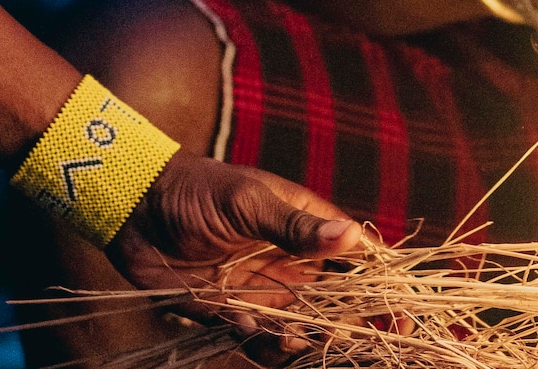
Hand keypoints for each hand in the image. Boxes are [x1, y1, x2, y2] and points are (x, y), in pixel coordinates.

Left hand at [109, 150, 364, 337]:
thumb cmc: (200, 190)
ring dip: (296, 343)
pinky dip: (259, 347)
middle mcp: (293, 265)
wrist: (138, 210)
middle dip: (343, 329)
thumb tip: (350, 238)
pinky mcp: (230, 317)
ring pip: (298, 333)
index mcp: (308, 227)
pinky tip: (242, 327)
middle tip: (338, 341)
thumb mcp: (248, 202)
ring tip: (283, 337)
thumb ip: (295, 226)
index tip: (400, 315)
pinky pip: (257, 344)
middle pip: (335, 306)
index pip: (358, 258)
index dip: (383, 287)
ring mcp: (263, 293)